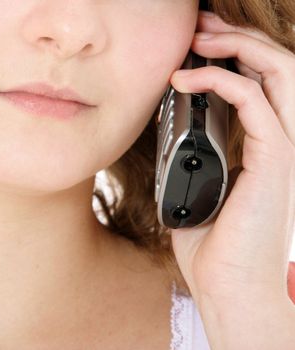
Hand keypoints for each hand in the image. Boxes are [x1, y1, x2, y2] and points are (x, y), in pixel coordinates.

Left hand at [168, 10, 294, 349]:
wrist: (231, 289)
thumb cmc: (214, 249)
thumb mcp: (196, 190)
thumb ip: (193, 160)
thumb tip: (168, 135)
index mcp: (265, 147)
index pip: (259, 85)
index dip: (231, 57)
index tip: (193, 46)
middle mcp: (283, 141)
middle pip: (274, 68)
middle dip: (238, 38)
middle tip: (199, 26)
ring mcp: (286, 148)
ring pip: (280, 72)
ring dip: (238, 46)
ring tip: (198, 36)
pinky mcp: (279, 159)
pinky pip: (256, 101)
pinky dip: (222, 79)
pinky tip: (187, 79)